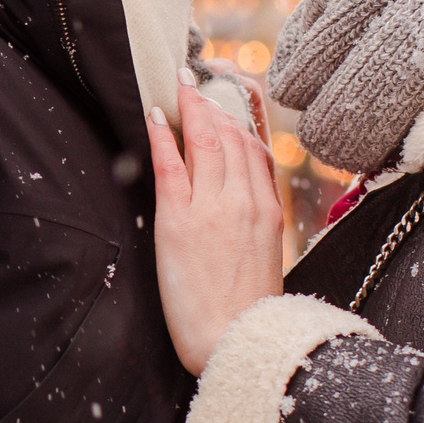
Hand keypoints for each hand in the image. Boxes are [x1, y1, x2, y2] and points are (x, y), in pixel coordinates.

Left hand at [150, 75, 287, 375]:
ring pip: (205, 142)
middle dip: (214, 104)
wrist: (237, 343)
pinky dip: (162, 135)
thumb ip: (258, 225)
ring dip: (190, 108)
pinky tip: (154, 114)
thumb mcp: (267, 260)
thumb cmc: (248, 313)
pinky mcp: (181, 221)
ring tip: (179, 85)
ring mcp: (214, 208)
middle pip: (232, 137)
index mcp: (269, 211)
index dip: (239, 118)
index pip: (256, 149)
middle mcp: (246, 201)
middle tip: (197, 79)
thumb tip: (246, 206)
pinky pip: (171, 165)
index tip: (227, 98)